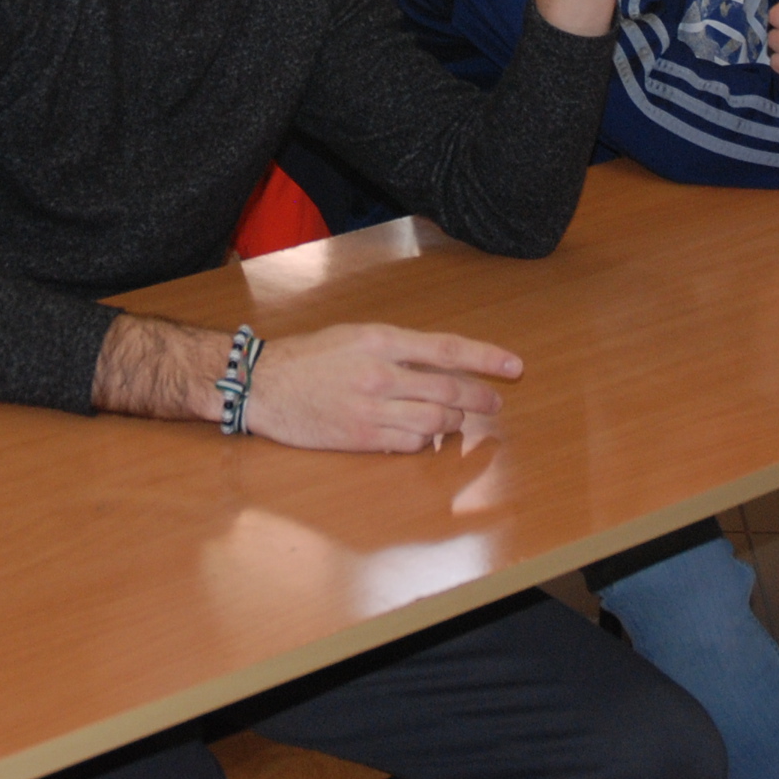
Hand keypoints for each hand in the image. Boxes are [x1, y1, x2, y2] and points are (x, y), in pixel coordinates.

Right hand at [246, 323, 522, 453]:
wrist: (263, 384)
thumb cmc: (310, 356)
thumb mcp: (355, 336)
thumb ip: (398, 349)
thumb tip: (441, 365)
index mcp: (380, 340)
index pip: (446, 350)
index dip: (486, 359)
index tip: (514, 367)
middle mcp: (379, 374)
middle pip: (448, 391)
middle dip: (480, 400)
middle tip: (494, 405)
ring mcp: (370, 409)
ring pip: (435, 422)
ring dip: (454, 423)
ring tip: (457, 421)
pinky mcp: (360, 437)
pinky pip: (410, 443)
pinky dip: (427, 441)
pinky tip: (427, 436)